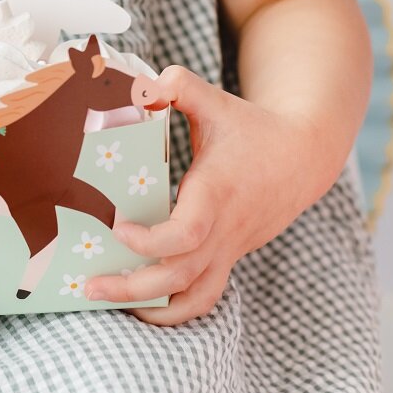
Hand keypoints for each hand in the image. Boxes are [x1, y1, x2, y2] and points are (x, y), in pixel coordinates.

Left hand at [86, 66, 332, 325]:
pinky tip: (145, 300)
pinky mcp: (231, 256)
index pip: (186, 234)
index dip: (149, 240)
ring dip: (154, 307)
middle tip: (89, 286)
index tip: (118, 224)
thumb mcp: (214, 99)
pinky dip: (176, 306)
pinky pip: (206, 294)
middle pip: (180, 276)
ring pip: (195, 297)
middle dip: (132, 287)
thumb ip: (177, 85)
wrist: (303, 156)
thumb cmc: (252, 127)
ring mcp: (230, 248)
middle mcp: (224, 229)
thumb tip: (140, 89)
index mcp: (216, 193)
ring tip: (113, 302)